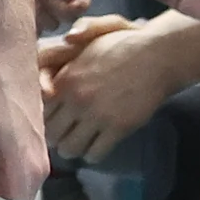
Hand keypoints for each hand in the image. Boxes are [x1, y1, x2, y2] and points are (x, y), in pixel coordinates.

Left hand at [44, 15, 176, 160]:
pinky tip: (98, 147)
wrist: (158, 56)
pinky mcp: (118, 128)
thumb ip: (61, 62)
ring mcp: (97, 115)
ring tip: (80, 144)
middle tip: (66, 136)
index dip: (47, 117)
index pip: (41, 111)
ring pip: (70, 148)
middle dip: (57, 137)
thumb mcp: (86, 45)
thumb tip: (47, 82)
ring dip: (73, 149)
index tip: (55, 119)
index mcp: (65, 80)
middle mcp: (77, 100)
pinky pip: (95, 154)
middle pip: (51, 133)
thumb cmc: (124, 46)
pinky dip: (94, 155)